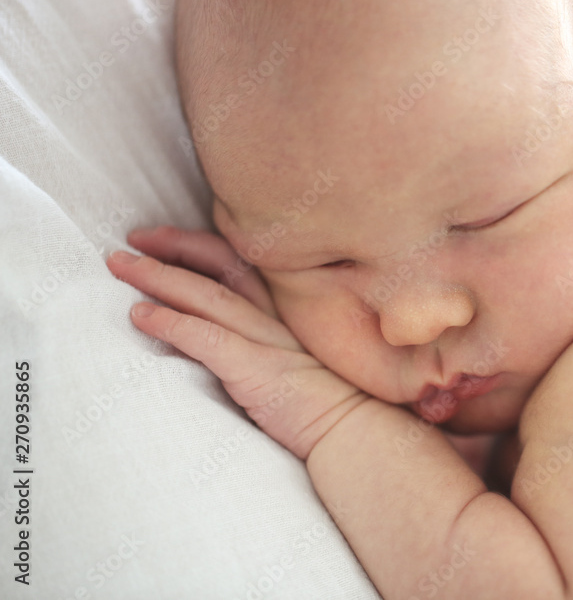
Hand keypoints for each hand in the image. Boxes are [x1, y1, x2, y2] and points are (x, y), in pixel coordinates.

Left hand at [106, 226, 366, 458]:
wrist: (353, 431)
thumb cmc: (323, 404)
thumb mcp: (292, 358)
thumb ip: (262, 341)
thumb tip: (217, 337)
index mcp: (283, 311)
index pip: (238, 262)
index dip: (197, 245)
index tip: (160, 239)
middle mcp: (275, 316)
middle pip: (219, 266)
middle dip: (172, 247)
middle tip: (131, 241)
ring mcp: (266, 340)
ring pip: (207, 295)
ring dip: (160, 277)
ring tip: (121, 267)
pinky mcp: (257, 369)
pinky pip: (207, 338)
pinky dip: (172, 323)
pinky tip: (141, 315)